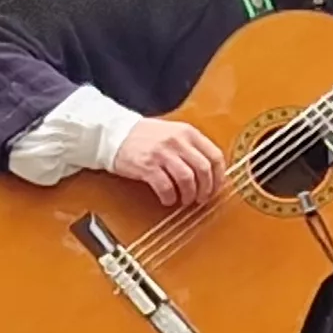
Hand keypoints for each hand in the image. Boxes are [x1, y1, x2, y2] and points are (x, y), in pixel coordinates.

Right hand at [111, 118, 227, 208]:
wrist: (114, 134)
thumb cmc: (144, 136)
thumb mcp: (173, 132)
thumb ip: (192, 147)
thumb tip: (211, 171)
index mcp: (188, 132)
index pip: (215, 156)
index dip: (219, 176)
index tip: (215, 188)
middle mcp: (177, 141)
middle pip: (203, 169)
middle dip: (206, 189)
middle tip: (201, 199)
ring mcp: (162, 153)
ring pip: (187, 179)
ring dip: (189, 195)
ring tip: (185, 200)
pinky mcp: (147, 165)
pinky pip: (166, 186)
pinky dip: (170, 197)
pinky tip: (168, 200)